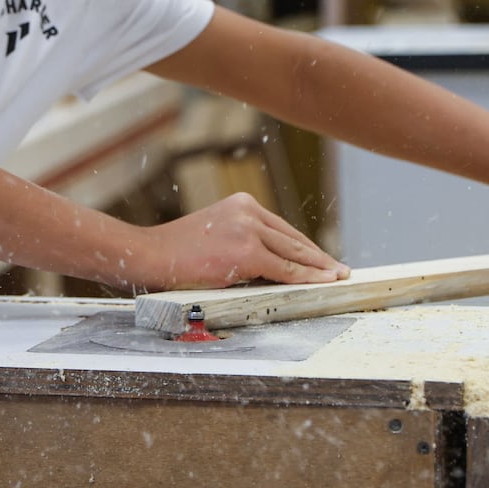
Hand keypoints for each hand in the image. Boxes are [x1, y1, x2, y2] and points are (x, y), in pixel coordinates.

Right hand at [135, 193, 348, 290]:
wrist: (151, 255)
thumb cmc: (175, 252)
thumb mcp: (213, 235)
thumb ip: (241, 242)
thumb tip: (269, 264)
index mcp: (241, 205)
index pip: (282, 228)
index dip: (305, 246)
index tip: (320, 257)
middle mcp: (249, 211)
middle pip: (293, 239)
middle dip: (318, 257)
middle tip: (338, 269)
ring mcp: (249, 230)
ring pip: (294, 253)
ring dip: (319, 268)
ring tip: (337, 276)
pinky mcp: (248, 252)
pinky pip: (285, 269)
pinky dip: (306, 278)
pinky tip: (321, 282)